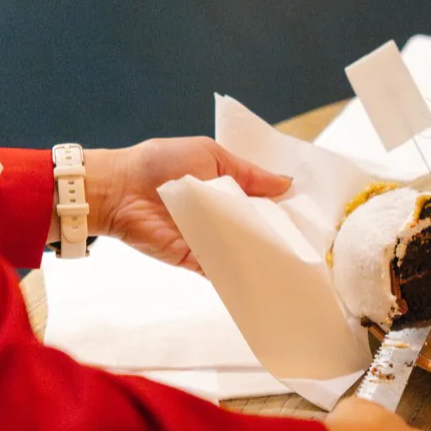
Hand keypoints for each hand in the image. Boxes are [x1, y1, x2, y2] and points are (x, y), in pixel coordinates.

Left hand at [83, 137, 291, 270]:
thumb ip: (249, 173)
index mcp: (227, 189)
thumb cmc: (161, 162)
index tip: (309, 215)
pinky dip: (241, 272)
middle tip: (311, 241)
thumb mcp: (211, 155)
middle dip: (280, 234)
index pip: (262, 203)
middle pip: (258, 230)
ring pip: (245, 251)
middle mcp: (221, 217)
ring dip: (264, 255)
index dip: (284, 208)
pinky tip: (266, 275)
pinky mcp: (195, 260)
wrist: (120, 188)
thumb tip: (286, 184)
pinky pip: (223, 269)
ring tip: (297, 261)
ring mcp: (210, 240)